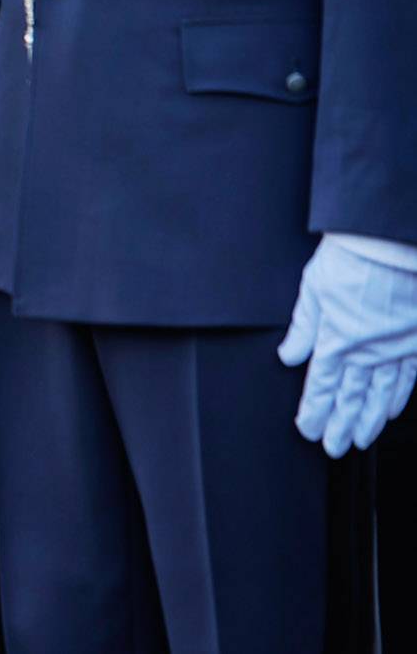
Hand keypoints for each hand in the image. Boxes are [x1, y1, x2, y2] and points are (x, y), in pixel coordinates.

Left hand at [278, 234, 416, 456]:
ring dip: (367, 419)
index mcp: (336, 340)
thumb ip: (302, 327)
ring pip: (380, 394)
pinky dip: (398, 398)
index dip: (314, 411)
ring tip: (358, 439)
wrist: (389, 243)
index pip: (321, 386)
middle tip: (333, 447)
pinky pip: (408, 377)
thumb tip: (288, 356)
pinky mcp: (416, 341)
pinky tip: (390, 411)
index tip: (308, 429)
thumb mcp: (311, 289)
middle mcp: (367, 351)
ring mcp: (396, 348)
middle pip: (350, 397)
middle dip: (339, 425)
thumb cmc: (350, 259)